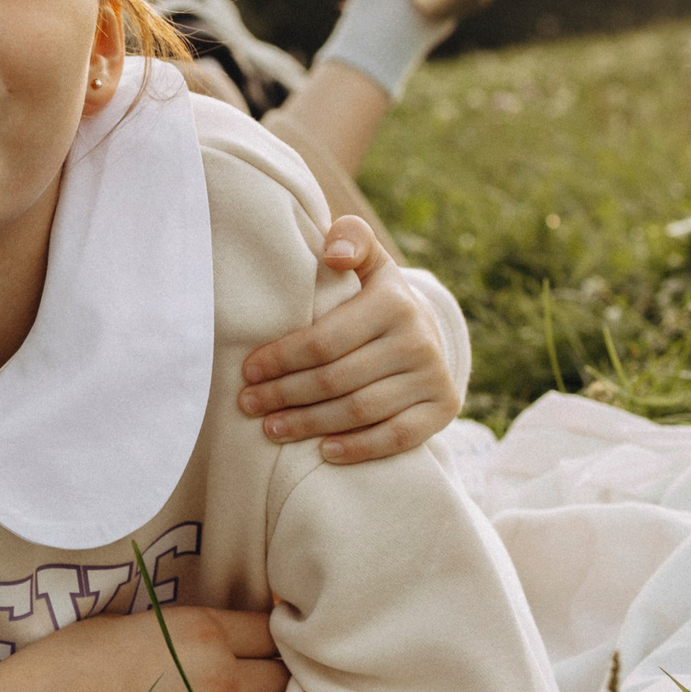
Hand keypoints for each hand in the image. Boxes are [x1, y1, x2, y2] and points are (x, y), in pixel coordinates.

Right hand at [0, 604, 285, 691]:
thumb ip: (181, 629)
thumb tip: (206, 636)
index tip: (266, 629)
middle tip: (266, 663)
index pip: (268, 627)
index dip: (272, 627)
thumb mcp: (128, 623)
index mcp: (201, 632)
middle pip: (282, 673)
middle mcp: (220, 679)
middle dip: (279, 666)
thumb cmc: (66, 661)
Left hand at [238, 215, 460, 463]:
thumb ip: (350, 239)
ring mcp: (433, 377)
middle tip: (249, 404)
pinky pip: (397, 437)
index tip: (247, 372)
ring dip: (309, 424)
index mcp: (393, 302)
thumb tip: (332, 254)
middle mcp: (418, 340)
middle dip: (285, 395)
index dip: (281, 359)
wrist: (428, 330)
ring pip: (359, 410)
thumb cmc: (375, 297)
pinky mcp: (443, 409)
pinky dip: (359, 448)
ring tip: (272, 429)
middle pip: (336, 379)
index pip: (323, 341)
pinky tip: (323, 451)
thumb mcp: (367, 261)